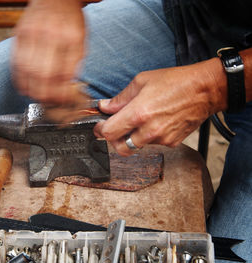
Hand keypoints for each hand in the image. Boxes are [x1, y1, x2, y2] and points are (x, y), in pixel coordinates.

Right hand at [11, 0, 84, 103]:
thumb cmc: (70, 21)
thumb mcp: (81, 40)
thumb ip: (74, 63)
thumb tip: (66, 90)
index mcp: (72, 38)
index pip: (64, 74)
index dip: (61, 94)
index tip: (63, 102)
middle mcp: (51, 35)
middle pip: (44, 75)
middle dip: (45, 95)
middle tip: (49, 103)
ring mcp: (32, 34)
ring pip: (27, 71)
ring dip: (31, 90)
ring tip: (36, 98)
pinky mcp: (19, 33)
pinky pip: (16, 62)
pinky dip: (19, 79)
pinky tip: (24, 86)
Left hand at [94, 58, 226, 155]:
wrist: (204, 90)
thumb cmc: (175, 82)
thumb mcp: (142, 81)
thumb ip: (120, 98)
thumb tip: (104, 107)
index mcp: (138, 114)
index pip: (110, 133)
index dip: (100, 131)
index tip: (99, 127)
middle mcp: (148, 130)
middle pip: (121, 148)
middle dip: (114, 140)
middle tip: (115, 129)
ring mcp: (161, 139)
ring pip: (137, 146)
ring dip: (133, 137)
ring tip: (141, 120)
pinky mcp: (171, 143)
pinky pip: (153, 143)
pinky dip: (149, 136)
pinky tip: (156, 121)